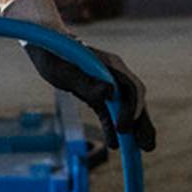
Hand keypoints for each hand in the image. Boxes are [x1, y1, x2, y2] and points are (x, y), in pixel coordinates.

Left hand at [0, 0, 157, 152]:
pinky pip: (110, 111)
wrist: (44, 42)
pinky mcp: (98, 92)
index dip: (131, 110)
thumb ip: (86, 82)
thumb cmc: (52, 53)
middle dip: (142, 123)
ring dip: (135, 128)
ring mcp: (108, 83)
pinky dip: (113, 126)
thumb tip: (110, 94)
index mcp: (110, 65)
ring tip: (143, 148)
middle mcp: (114, 73)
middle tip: (147, 146)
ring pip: (126, 107)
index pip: (131, 89)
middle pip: (134, 100)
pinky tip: (114, 144)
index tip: (124, 129)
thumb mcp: (63, 70)